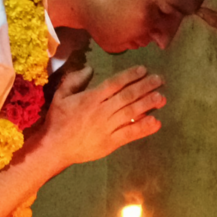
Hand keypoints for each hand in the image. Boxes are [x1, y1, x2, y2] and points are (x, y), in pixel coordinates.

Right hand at [38, 65, 164, 166]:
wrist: (55, 147)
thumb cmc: (58, 120)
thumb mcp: (61, 96)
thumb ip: (75, 80)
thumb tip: (90, 69)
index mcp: (91, 98)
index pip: (115, 83)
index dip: (130, 75)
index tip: (143, 70)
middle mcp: (102, 111)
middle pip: (127, 96)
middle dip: (145, 87)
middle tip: (159, 80)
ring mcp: (107, 127)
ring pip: (131, 113)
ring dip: (148, 104)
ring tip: (162, 98)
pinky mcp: (110, 142)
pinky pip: (129, 134)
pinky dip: (143, 128)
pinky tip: (156, 122)